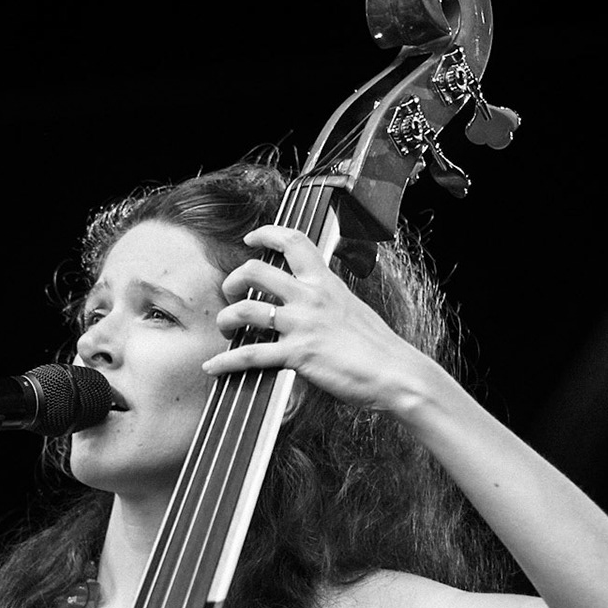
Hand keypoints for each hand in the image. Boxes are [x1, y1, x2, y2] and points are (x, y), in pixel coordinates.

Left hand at [205, 225, 435, 411]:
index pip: (294, 242)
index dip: (267, 234)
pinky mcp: (297, 354)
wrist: (395, 373)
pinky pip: (250, 354)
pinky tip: (213, 368)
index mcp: (325, 283)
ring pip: (245, 310)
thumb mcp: (353, 310)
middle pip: (256, 270)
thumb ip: (329, 303)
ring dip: (226, 318)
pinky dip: (225, 362)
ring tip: (224, 328)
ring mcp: (302, 325)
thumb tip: (316, 308)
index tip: (251, 239)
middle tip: (230, 293)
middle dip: (234, 280)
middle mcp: (310, 297)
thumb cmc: (379, 348)